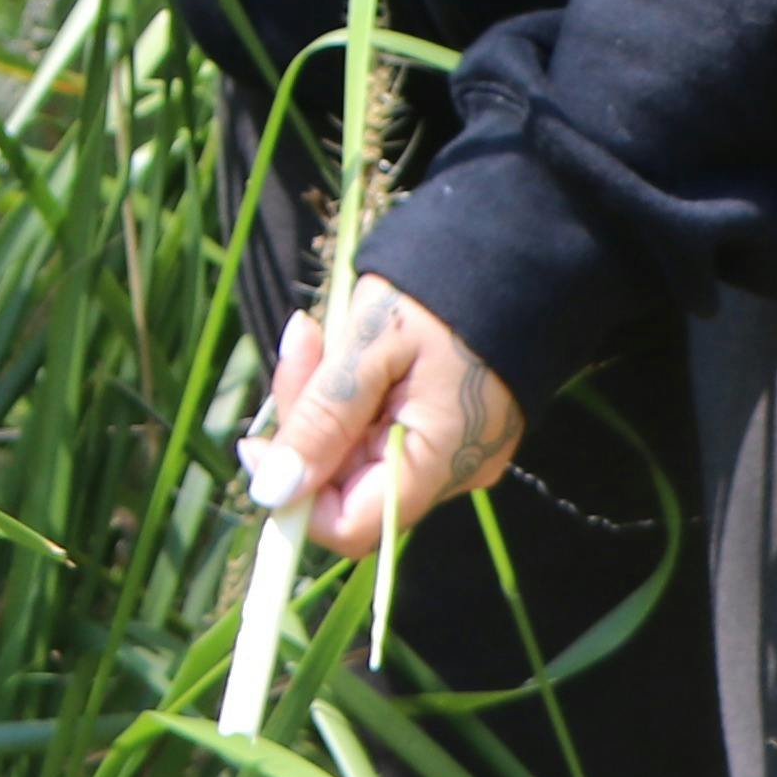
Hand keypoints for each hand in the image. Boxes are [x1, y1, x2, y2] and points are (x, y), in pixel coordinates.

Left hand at [245, 278, 524, 557]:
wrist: (520, 250)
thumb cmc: (446, 292)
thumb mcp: (372, 346)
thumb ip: (322, 419)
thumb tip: (272, 494)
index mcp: (438, 463)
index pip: (350, 527)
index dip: (294, 496)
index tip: (257, 439)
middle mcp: (451, 472)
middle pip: (347, 483)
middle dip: (305, 424)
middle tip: (300, 344)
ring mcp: (453, 449)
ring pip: (359, 451)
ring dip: (323, 399)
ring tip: (318, 331)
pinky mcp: (450, 423)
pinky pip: (382, 427)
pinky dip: (353, 393)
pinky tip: (349, 342)